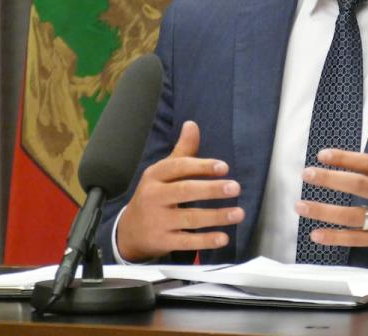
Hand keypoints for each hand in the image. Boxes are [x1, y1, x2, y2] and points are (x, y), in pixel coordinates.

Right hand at [116, 121, 243, 261]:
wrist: (129, 231)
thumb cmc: (154, 195)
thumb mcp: (163, 172)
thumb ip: (182, 151)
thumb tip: (192, 124)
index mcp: (155, 175)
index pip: (178, 167)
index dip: (201, 166)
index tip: (224, 167)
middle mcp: (154, 197)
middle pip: (185, 191)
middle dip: (211, 189)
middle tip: (235, 188)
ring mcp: (157, 221)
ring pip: (189, 218)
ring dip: (216, 216)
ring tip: (238, 213)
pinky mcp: (162, 241)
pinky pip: (186, 242)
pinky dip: (205, 241)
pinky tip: (223, 238)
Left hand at [294, 126, 367, 267]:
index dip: (345, 158)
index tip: (323, 155)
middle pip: (358, 185)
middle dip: (330, 179)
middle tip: (307, 174)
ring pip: (353, 214)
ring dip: (324, 210)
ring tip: (301, 205)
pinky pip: (356, 239)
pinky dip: (336, 238)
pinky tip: (317, 235)